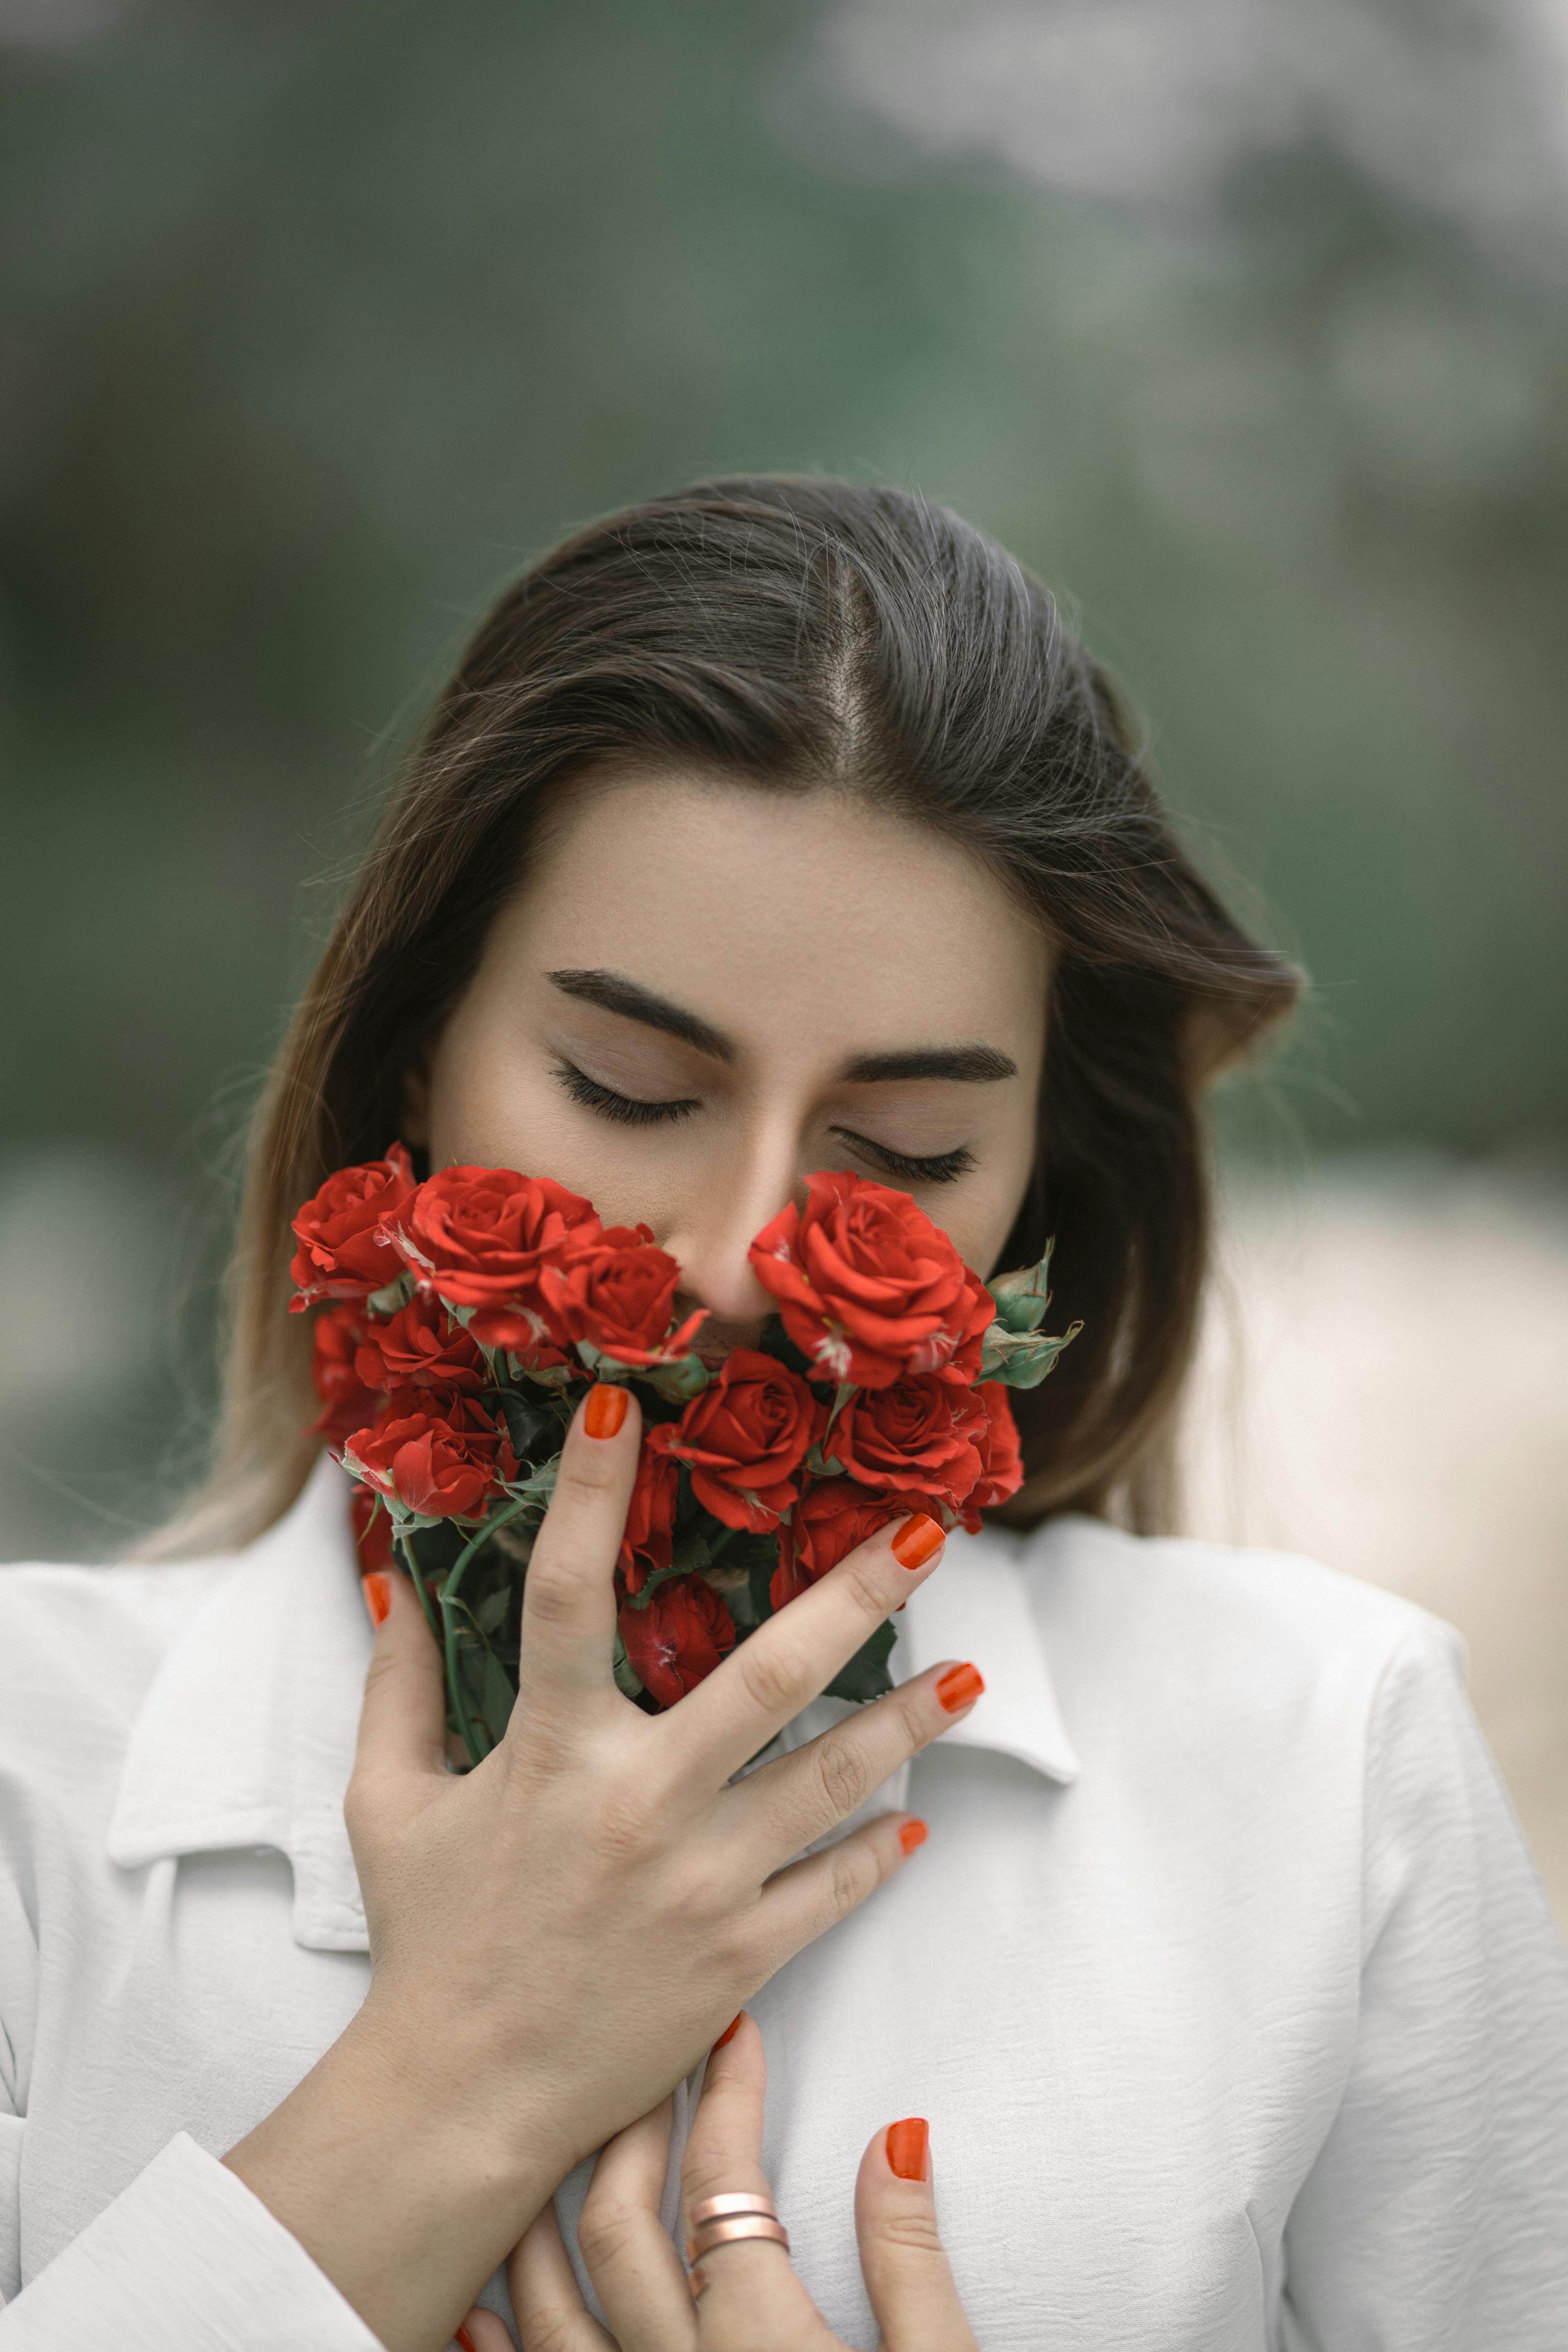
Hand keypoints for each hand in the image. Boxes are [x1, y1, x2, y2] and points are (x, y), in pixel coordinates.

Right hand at [224, 1385, 979, 2351]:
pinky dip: (877, 1851)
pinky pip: (833, 1890)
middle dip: (858, 1595)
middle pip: (769, 1676)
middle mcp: (639, 1804)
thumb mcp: (388, 1804)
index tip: (623, 1407)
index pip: (566, 1592)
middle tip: (929, 1530)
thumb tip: (390, 1577)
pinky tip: (914, 1818)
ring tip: (971, 1675)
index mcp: (547, 1752)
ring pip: (833, 1779)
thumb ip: (396, 1685)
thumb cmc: (427, 1940)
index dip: (589, 1493)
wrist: (464, 2100)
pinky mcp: (741, 1958)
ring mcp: (702, 1883)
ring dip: (909, 1720)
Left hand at [457, 2011, 979, 2351]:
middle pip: (620, 2228)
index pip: (726, 2188)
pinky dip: (496, 2347)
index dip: (728, 2099)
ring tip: (561, 2146)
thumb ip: (911, 2264)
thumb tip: (895, 2135)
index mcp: (765, 2348)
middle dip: (631, 2127)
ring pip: (549, 2310)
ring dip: (547, 2216)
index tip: (733, 2036)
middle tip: (649, 2065)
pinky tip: (478, 2307)